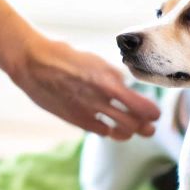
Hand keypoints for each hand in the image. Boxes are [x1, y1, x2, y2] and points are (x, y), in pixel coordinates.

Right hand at [11, 35, 160, 139]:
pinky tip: (110, 127)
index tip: (156, 113)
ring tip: (134, 131)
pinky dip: (108, 130)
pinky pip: (100, 131)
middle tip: (150, 128)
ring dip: (129, 132)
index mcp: (108, 81)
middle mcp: (100, 99)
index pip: (139, 105)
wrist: (33, 65)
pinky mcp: (75, 119)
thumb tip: (125, 85)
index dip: (151, 112)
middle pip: (133, 123)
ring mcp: (87, 112)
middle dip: (145, 127)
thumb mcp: (94, 60)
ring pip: (118, 131)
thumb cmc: (64, 57)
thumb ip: (112, 75)